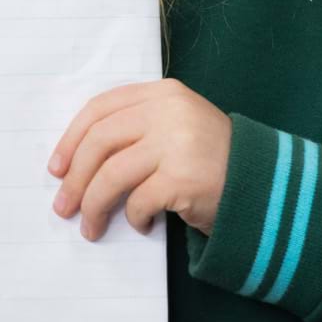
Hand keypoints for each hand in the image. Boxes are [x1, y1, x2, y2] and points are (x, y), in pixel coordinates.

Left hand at [48, 80, 230, 240]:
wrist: (264, 184)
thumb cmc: (212, 160)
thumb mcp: (177, 126)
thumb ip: (136, 127)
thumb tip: (75, 160)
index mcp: (163, 93)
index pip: (100, 108)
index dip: (71, 140)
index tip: (56, 168)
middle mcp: (169, 111)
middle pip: (99, 142)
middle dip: (74, 179)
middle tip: (64, 207)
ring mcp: (177, 143)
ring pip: (111, 174)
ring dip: (94, 206)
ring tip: (91, 227)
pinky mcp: (183, 177)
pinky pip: (137, 202)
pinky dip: (132, 219)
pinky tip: (141, 225)